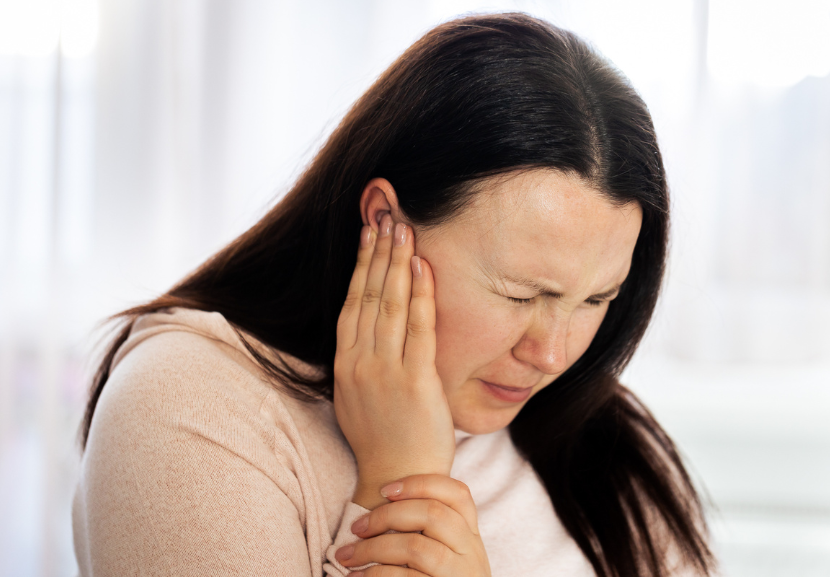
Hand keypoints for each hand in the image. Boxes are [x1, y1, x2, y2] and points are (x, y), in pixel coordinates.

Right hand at [334, 214, 455, 508]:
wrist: (397, 478)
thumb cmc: (383, 438)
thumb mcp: (358, 396)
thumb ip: (361, 360)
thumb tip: (368, 328)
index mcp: (345, 364)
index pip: (352, 302)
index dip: (360, 265)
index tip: (367, 233)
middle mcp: (360, 362)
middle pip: (368, 295)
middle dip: (377, 251)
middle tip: (385, 214)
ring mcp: (385, 371)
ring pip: (390, 304)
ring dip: (395, 262)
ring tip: (401, 227)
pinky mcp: (415, 380)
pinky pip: (418, 328)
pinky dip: (420, 294)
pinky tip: (422, 265)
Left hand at [336, 474, 491, 576]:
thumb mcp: (450, 557)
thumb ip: (432, 533)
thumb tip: (385, 501)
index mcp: (472, 537)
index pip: (458, 494)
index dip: (420, 483)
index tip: (385, 489)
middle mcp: (472, 555)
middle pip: (433, 514)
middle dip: (387, 515)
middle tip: (356, 526)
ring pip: (416, 547)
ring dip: (373, 548)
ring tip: (346, 557)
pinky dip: (375, 576)